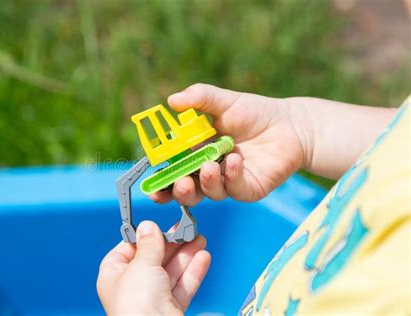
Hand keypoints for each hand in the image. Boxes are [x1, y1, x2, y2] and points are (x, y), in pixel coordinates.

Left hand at [97, 221, 210, 314]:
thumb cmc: (136, 307)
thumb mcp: (142, 265)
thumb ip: (149, 244)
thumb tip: (148, 226)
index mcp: (115, 276)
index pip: (128, 249)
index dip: (144, 237)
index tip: (158, 226)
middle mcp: (132, 287)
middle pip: (154, 258)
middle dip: (172, 244)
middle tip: (186, 229)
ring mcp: (152, 299)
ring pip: (171, 271)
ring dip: (186, 254)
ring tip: (199, 239)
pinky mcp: (170, 309)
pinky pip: (183, 286)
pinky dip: (194, 272)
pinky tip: (203, 257)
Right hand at [150, 83, 305, 204]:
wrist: (289, 123)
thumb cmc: (254, 112)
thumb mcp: (224, 102)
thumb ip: (199, 99)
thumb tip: (172, 100)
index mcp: (197, 154)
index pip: (174, 171)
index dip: (161, 181)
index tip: (151, 185)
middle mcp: (210, 172)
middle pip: (188, 191)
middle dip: (180, 191)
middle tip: (180, 182)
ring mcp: (230, 182)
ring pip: (211, 193)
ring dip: (207, 182)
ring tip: (210, 165)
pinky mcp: (249, 189)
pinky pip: (236, 189)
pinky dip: (232, 176)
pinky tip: (235, 160)